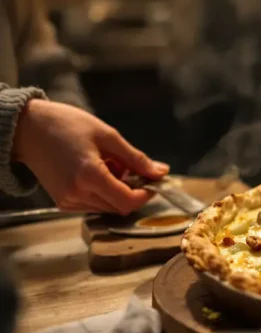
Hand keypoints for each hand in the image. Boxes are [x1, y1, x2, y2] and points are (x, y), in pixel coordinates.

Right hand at [12, 99, 168, 213]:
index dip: (146, 194)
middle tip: (128, 166)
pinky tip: (95, 172)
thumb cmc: (67, 125)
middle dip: (132, 190)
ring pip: (108, 207)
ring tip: (107, 165)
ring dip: (117, 191)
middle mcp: (78, 194)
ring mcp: (68, 201)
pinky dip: (102, 192)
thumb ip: (136, 158)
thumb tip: (161, 172)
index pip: (129, 201)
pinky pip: (94, 205)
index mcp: (90, 176)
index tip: (152, 181)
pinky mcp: (62, 203)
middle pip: (120, 206)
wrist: (27, 128)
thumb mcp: (108, 136)